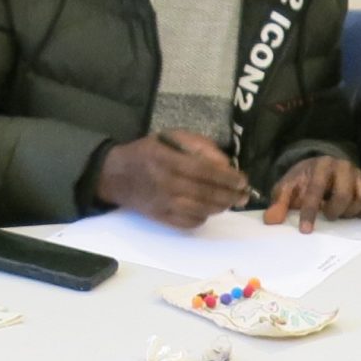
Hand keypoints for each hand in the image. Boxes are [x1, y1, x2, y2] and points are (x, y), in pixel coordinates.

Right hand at [94, 132, 249, 228]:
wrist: (116, 175)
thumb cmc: (148, 152)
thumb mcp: (170, 137)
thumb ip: (199, 145)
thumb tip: (224, 163)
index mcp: (167, 160)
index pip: (204, 171)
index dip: (227, 178)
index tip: (242, 180)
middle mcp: (165, 183)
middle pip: (205, 193)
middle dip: (229, 196)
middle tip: (244, 195)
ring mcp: (162, 204)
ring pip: (200, 210)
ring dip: (220, 207)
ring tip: (230, 201)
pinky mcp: (160, 218)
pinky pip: (188, 223)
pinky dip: (203, 218)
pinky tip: (208, 209)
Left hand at [263, 156, 360, 232]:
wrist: (320, 168)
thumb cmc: (304, 180)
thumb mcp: (288, 188)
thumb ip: (279, 203)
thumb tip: (271, 220)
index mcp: (321, 166)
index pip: (316, 189)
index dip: (310, 211)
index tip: (306, 230)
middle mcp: (343, 167)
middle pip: (345, 195)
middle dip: (335, 211)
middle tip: (328, 214)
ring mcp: (360, 175)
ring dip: (350, 212)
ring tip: (339, 212)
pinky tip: (357, 213)